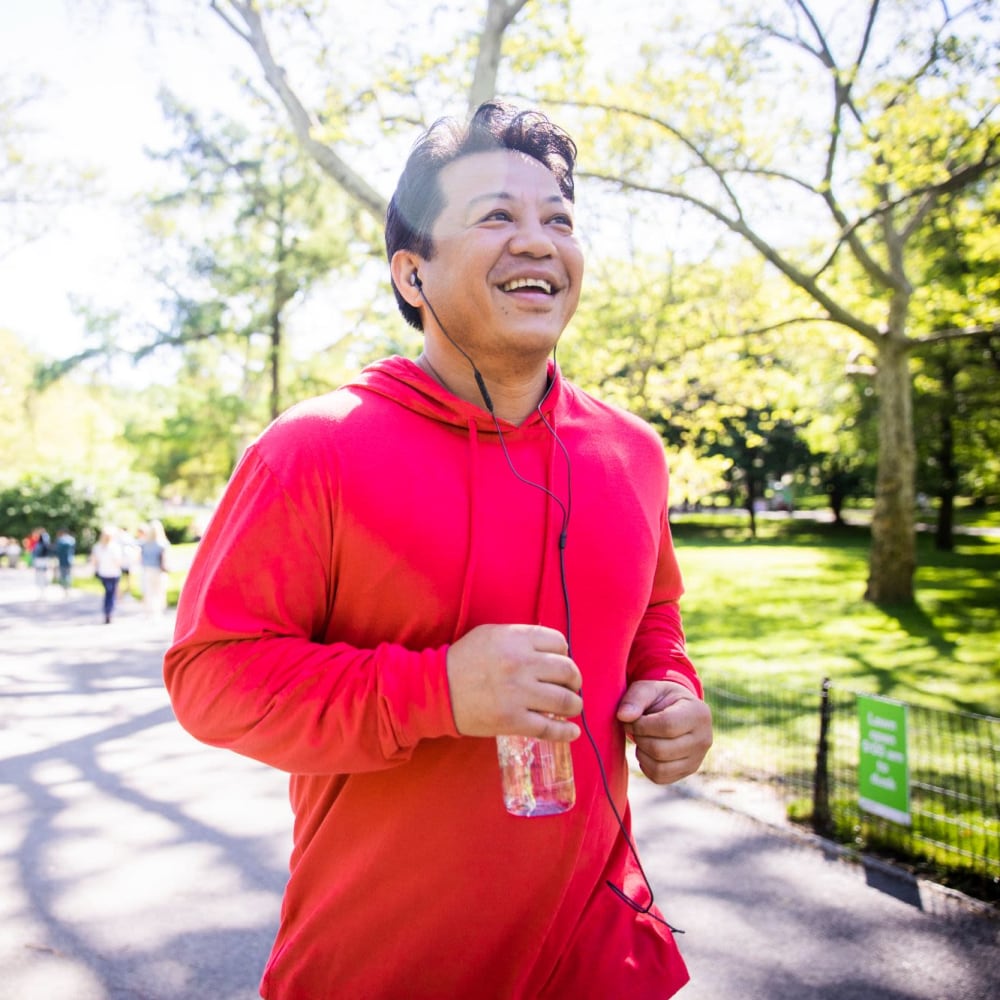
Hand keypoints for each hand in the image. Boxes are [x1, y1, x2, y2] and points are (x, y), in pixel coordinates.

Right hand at [447, 624, 582, 740]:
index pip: (559, 643)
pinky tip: (572, 732)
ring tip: (571, 707)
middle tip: (571, 687)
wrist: (436, 689)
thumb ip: (522, 638)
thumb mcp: (492, 634)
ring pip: (565, 701)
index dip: (564, 654)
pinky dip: (565, 733)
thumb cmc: (464, 659)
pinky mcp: (513, 721)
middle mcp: (521, 664)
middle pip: (568, 671)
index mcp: (517, 639)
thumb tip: (552, 650)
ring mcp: (518, 694)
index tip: (560, 664)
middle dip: (574, 681)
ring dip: (574, 705)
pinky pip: (549, 728)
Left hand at [616, 680, 712, 784]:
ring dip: (641, 753)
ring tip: (641, 738)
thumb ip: (635, 698)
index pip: (667, 725)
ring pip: (660, 768)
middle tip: (634, 729)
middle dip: (640, 739)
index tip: (630, 719)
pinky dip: (646, 766)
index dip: (641, 725)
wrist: (678, 711)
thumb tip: (623, 716)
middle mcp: (704, 739)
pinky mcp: (688, 771)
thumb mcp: (650, 688)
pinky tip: (646, 750)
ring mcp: (698, 759)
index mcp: (698, 713)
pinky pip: (660, 777)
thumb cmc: (662, 698)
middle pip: (661, 750)